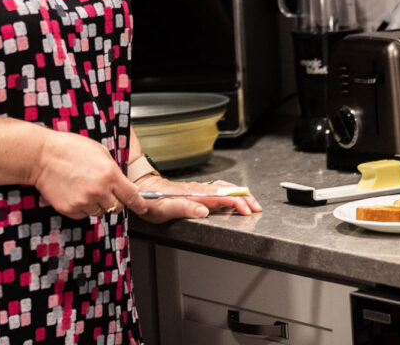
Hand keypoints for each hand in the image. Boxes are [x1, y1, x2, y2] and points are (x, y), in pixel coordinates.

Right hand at [30, 131, 148, 218]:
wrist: (43, 156)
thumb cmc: (70, 149)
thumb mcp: (100, 152)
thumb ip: (114, 170)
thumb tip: (124, 185)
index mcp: (109, 174)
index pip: (132, 196)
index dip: (140, 204)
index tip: (143, 208)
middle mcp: (99, 190)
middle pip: (117, 207)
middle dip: (115, 201)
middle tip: (105, 190)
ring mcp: (84, 202)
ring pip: (100, 212)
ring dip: (97, 204)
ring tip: (85, 187)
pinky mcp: (70, 209)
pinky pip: (84, 215)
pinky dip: (83, 207)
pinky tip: (76, 192)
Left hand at [133, 175, 261, 222]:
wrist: (143, 189)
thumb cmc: (151, 201)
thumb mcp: (163, 208)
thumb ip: (183, 209)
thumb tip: (203, 211)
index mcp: (194, 195)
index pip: (221, 198)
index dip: (237, 203)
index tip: (247, 210)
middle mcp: (198, 190)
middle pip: (227, 191)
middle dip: (245, 197)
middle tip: (257, 207)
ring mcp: (198, 188)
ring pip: (224, 188)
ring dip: (239, 194)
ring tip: (251, 202)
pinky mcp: (196, 190)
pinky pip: (217, 189)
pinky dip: (230, 192)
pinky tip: (233, 197)